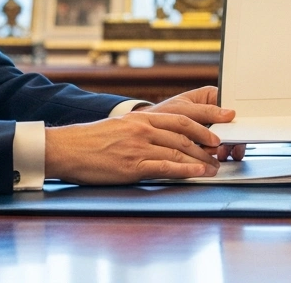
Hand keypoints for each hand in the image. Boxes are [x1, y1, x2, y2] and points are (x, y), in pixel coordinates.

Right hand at [45, 111, 223, 183]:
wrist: (68, 149)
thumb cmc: (92, 140)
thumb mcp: (121, 126)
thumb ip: (144, 129)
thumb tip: (166, 137)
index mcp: (142, 118)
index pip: (181, 117)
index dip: (205, 121)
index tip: (222, 122)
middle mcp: (143, 130)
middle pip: (184, 135)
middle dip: (207, 144)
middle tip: (220, 151)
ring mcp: (138, 148)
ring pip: (178, 151)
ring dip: (200, 161)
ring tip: (212, 167)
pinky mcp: (132, 166)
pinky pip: (165, 167)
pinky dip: (185, 171)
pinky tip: (196, 173)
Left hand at [142, 86, 244, 160]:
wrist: (146, 132)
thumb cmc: (160, 114)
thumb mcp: (183, 110)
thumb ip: (205, 112)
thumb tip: (228, 113)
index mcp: (211, 97)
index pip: (231, 104)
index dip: (236, 117)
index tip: (237, 129)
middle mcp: (213, 111)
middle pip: (232, 124)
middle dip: (230, 137)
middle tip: (227, 146)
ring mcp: (210, 128)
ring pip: (226, 138)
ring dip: (223, 148)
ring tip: (217, 154)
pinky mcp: (205, 143)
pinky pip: (216, 148)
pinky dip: (214, 155)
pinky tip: (211, 159)